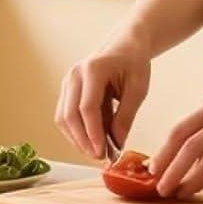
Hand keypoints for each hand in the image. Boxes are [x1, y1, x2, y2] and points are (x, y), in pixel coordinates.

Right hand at [55, 40, 151, 160]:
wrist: (125, 45)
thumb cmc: (134, 64)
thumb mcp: (138, 88)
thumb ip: (126, 115)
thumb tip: (116, 144)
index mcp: (93, 69)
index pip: (87, 107)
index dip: (93, 133)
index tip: (103, 152)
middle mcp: (74, 75)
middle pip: (69, 115)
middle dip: (83, 141)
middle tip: (100, 158)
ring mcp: (67, 83)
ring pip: (63, 118)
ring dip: (78, 139)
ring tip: (98, 152)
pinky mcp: (66, 91)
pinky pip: (66, 116)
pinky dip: (77, 131)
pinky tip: (93, 141)